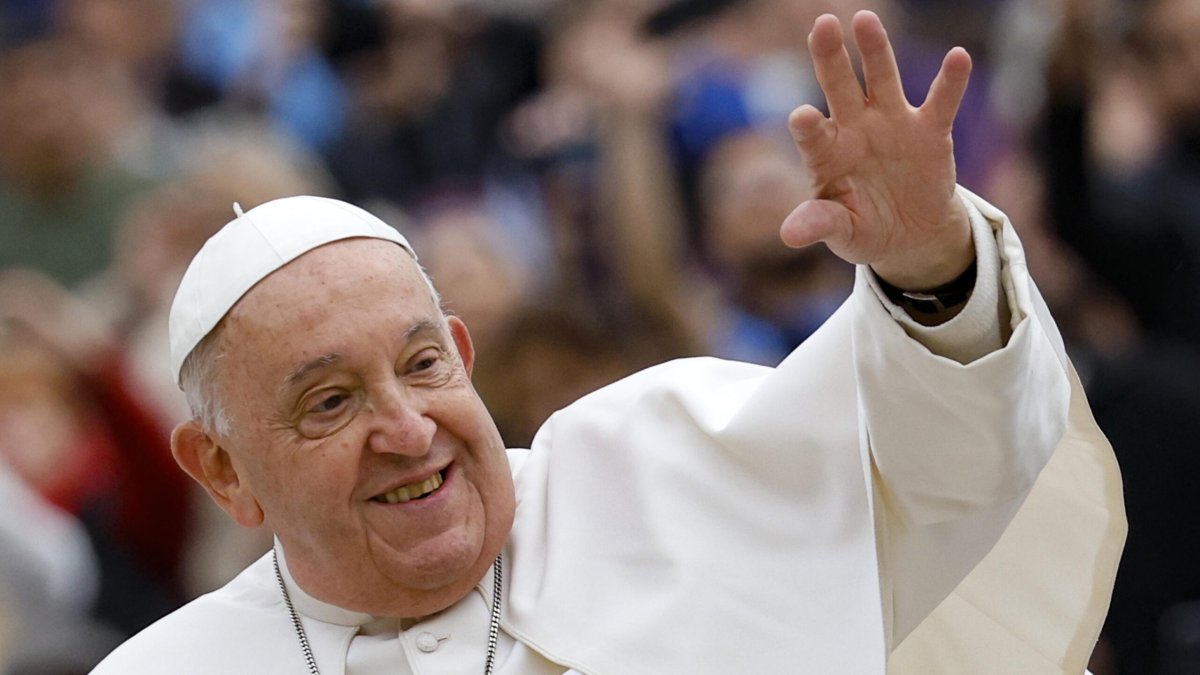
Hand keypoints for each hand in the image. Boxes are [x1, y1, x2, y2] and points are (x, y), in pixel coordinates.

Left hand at [781, 11, 973, 289]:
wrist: (910, 235)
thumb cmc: (864, 228)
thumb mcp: (842, 233)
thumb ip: (820, 224)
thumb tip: (789, 235)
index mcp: (827, 153)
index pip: (812, 134)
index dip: (807, 125)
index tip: (802, 117)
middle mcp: (855, 128)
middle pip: (839, 87)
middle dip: (829, 57)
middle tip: (821, 26)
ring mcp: (892, 124)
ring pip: (882, 79)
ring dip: (876, 50)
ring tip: (865, 20)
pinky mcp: (930, 131)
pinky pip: (941, 102)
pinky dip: (950, 81)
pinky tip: (958, 57)